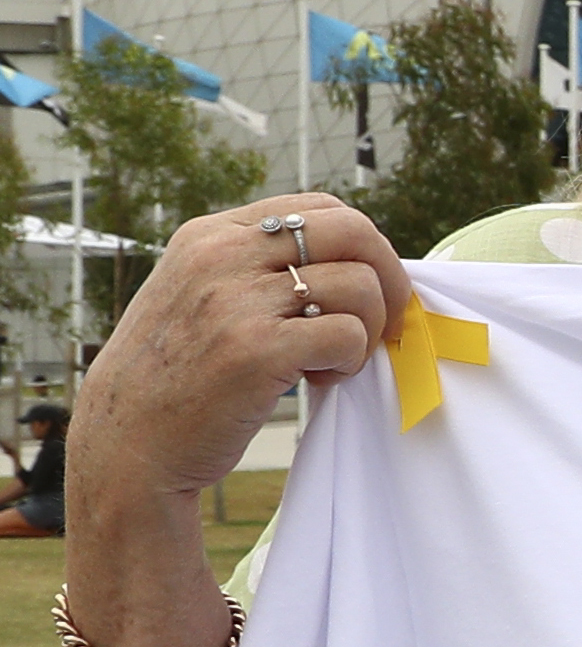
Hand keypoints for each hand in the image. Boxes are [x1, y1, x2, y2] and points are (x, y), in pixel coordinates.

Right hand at [69, 193, 415, 510]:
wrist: (128, 439)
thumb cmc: (178, 373)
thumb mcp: (200, 293)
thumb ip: (258, 267)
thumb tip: (355, 261)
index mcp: (210, 235)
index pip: (318, 207)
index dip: (363, 246)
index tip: (366, 288)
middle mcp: (221, 256)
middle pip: (352, 230)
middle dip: (387, 278)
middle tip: (380, 323)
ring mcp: (236, 301)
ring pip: (359, 285)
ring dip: (367, 331)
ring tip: (331, 360)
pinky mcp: (255, 350)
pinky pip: (348, 335)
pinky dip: (351, 361)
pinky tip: (319, 379)